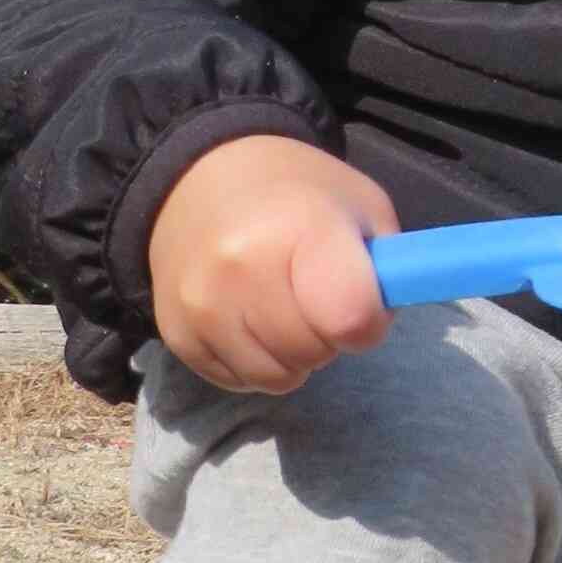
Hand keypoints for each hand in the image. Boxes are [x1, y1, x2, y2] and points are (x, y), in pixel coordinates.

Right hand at [147, 135, 399, 391]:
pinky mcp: (175, 333)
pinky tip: (248, 318)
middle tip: (317, 298)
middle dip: (329, 337)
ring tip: (282, 308)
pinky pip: (237, 381)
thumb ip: (386, 269)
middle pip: (314, 353)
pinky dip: (253, 361)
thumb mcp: (362, 207)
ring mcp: (201, 303)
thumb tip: (377, 324)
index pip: (352, 317)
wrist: (198, 181)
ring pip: (276, 378)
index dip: (369, 321)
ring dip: (291, 356)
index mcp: (301, 227)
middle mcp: (241, 267)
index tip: (362, 301)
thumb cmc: (297, 197)